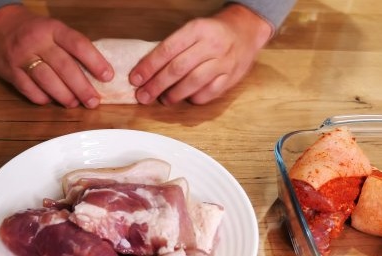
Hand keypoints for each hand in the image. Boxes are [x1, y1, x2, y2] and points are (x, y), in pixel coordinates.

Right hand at [0, 4, 112, 108]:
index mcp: (53, 28)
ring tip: (74, 104)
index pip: (78, 44)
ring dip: (64, 95)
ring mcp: (22, 56)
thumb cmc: (32, 30)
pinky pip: (28, 89)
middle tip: (93, 101)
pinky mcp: (10, 71)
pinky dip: (42, 98)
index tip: (107, 76)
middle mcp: (37, 41)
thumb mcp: (52, 29)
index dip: (95, 61)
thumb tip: (94, 72)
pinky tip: (51, 101)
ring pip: (47, 80)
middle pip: (64, 67)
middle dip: (82, 87)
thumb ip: (70, 46)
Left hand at [129, 4, 272, 104]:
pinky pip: (209, 93)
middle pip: (178, 69)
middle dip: (156, 84)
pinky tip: (186, 98)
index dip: (149, 67)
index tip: (135, 79)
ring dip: (174, 94)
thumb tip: (148, 71)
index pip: (167, 50)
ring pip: (193, 82)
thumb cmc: (213, 32)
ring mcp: (223, 62)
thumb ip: (174, 47)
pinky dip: (194, 98)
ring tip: (163, 99)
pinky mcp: (231, 77)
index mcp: (197, 29)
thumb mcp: (193, 30)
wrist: (246, 30)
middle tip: (143, 96)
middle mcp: (211, 45)